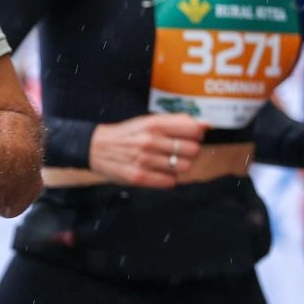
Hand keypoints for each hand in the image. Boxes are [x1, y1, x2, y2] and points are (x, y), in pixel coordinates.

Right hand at [87, 114, 209, 187]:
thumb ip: (178, 121)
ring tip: (167, 162)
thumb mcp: (149, 121)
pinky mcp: (139, 177)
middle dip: (189, 152)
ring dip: (179, 166)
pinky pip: (170, 182)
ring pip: (184, 167)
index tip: (188, 136)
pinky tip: (160, 172)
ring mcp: (144, 160)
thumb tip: (207, 124)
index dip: (196, 135)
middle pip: (192, 150)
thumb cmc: (127, 134)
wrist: (96, 147)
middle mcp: (150, 141)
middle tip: (177, 151)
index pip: (193, 130)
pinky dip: (169, 178)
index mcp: (154, 124)